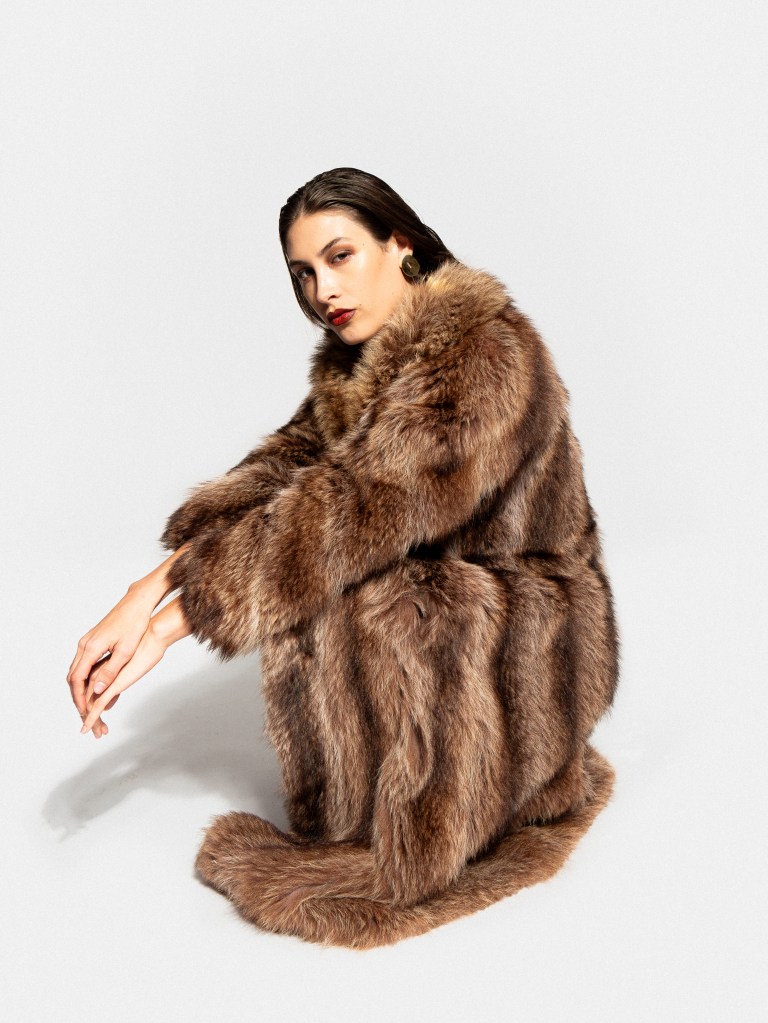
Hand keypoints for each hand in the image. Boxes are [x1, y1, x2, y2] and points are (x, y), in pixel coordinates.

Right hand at [67, 585, 155, 738]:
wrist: (136, 604)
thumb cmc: (134, 625)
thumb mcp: (126, 651)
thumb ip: (110, 671)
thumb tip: (97, 690)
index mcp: (91, 648)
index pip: (78, 679)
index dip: (80, 698)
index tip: (85, 713)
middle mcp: (85, 644)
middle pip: (73, 676)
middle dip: (77, 696)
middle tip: (85, 714)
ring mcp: (88, 641)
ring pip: (77, 669)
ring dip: (80, 688)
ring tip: (88, 704)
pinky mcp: (93, 640)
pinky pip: (83, 663)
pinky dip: (85, 677)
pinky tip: (93, 686)